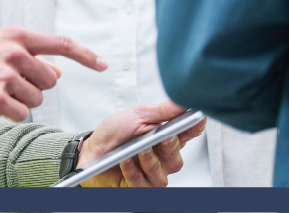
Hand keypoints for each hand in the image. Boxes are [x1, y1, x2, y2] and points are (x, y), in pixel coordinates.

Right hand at [0, 26, 106, 121]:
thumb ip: (29, 57)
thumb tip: (57, 70)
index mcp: (15, 36)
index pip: (60, 43)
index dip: (85, 55)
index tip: (103, 64)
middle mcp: (12, 51)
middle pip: (51, 80)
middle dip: (35, 87)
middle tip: (8, 84)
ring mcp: (4, 74)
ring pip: (38, 100)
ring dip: (21, 102)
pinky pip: (22, 113)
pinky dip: (10, 114)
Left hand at [76, 100, 206, 186]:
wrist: (91, 149)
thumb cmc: (115, 132)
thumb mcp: (137, 115)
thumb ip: (162, 111)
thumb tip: (182, 101)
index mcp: (164, 138)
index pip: (186, 136)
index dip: (194, 129)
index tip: (197, 120)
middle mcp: (161, 159)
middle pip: (176, 160)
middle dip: (171, 148)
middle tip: (165, 136)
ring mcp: (150, 174)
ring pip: (161, 175)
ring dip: (150, 161)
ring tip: (140, 150)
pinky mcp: (137, 186)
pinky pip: (141, 183)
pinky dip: (133, 170)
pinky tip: (126, 161)